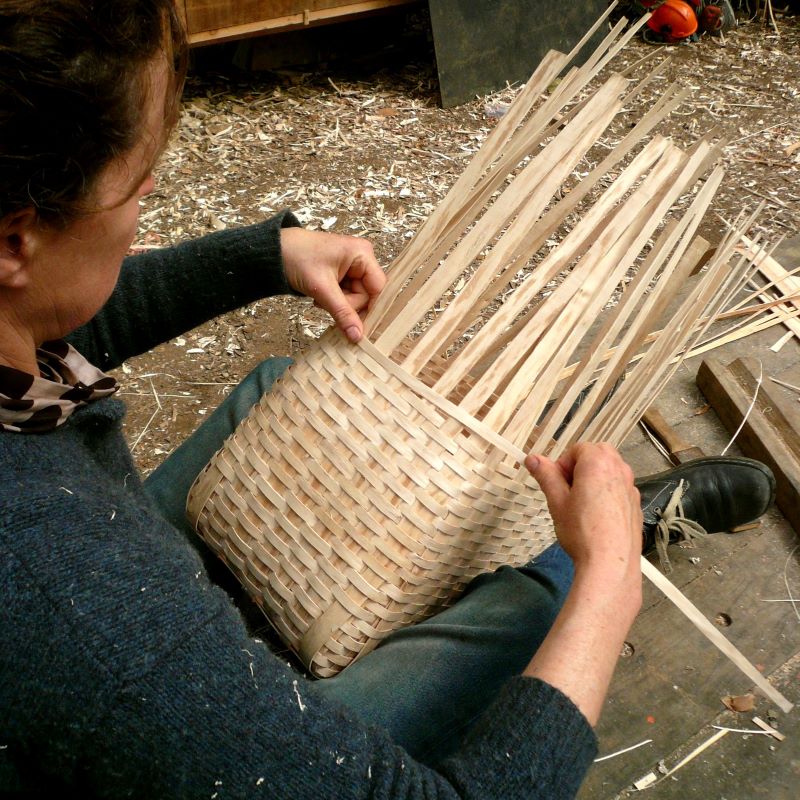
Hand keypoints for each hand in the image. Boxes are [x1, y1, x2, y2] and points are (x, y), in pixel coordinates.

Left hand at [280, 227, 385, 342]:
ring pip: (355, 297)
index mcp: (362, 253)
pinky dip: (334, 300)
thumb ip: (342, 313)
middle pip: (366, 294)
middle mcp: (361, 258)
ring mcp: (352, 267)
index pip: (377, 288)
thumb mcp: (322, 288)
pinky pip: (346, 295)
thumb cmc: (297, 258)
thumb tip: (358, 336)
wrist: (274, 252)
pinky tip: (320, 295)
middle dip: (347, 304)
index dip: (369, 307)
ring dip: (338, 304)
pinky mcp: (343, 274)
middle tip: (325, 302)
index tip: (358, 325)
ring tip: (320, 296)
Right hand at [525, 443, 641, 580]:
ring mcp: (631, 487)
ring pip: (610, 470)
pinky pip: (619, 487)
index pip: (577, 449)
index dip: (563, 464)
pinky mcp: (636, 504)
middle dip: (581, 466)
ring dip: (594, 477)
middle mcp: (619, 469)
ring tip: (581, 504)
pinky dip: (607, 492)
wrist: (611, 563)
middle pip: (598, 454)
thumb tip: (532, 458)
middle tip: (568, 490)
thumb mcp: (557, 502)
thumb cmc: (581, 531)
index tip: (557, 484)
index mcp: (598, 463)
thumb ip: (546, 475)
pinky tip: (597, 516)